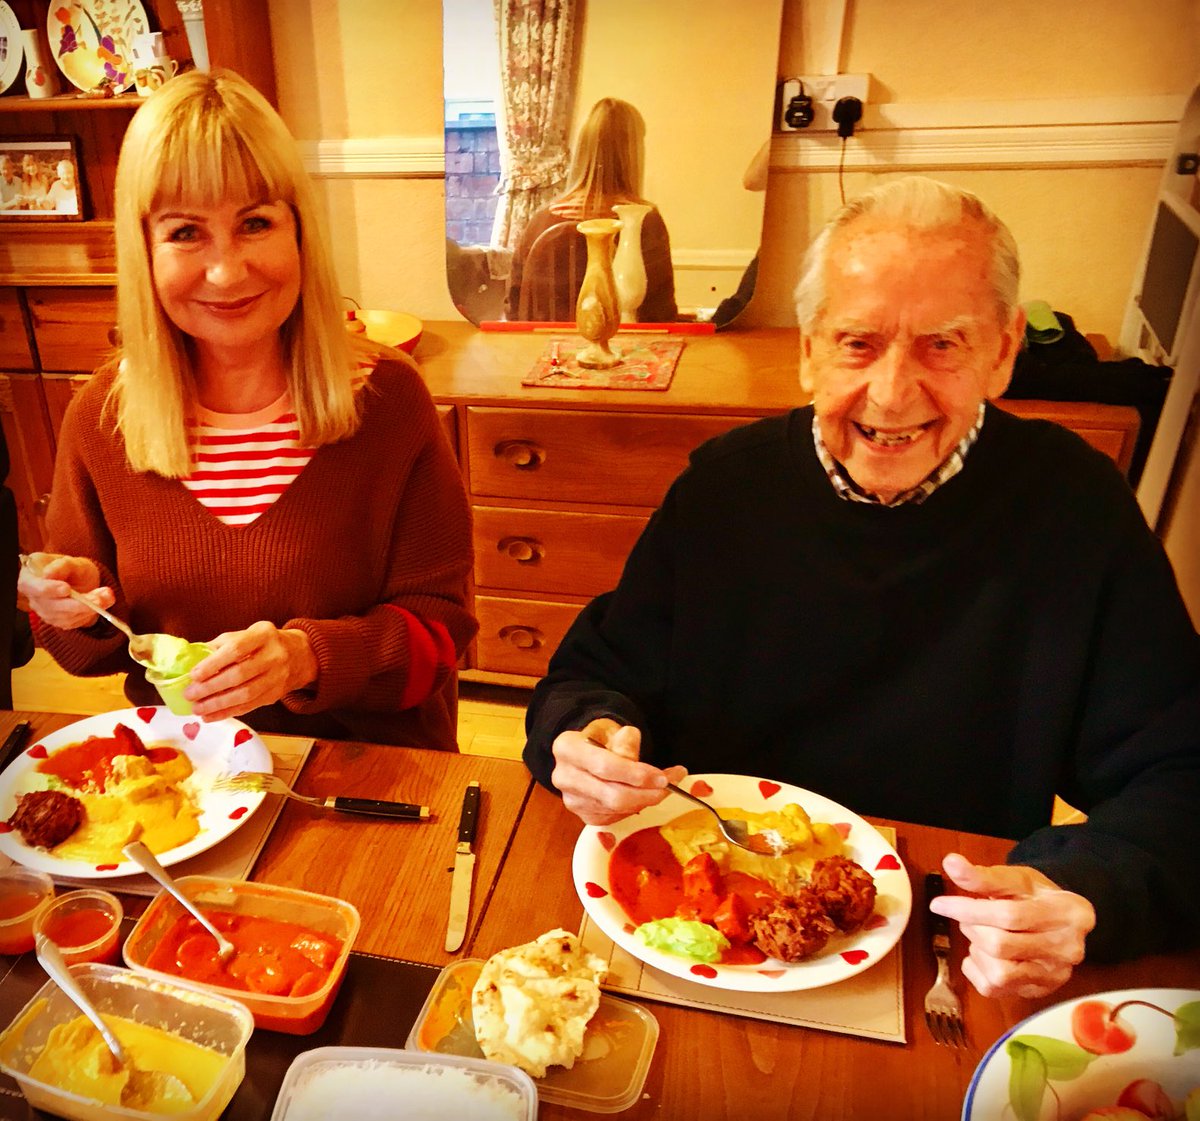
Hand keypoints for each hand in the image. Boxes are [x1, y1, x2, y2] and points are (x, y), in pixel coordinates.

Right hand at [17, 553, 114, 629]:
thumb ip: (63, 565)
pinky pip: (72, 622)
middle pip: (51, 606)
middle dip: (77, 604)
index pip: (32, 586)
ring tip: (106, 595)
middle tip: (100, 598)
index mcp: (30, 577)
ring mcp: (44, 611)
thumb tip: (50, 573)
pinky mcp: (57, 621)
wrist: (79, 581)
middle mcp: (33, 597)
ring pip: (64, 616)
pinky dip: (88, 614)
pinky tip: (100, 603)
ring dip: (88, 608)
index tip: (66, 588)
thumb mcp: (71, 561)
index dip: (49, 589)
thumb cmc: (72, 569)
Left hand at [184, 621, 317, 721]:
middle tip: (189, 694)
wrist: (300, 655)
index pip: (237, 649)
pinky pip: (249, 706)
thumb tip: (190, 660)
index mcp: (264, 634)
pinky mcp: (276, 694)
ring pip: (245, 694)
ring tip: (197, 709)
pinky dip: (227, 713)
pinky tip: (210, 716)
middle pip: (240, 674)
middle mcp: (275, 655)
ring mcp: (278, 676)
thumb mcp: (246, 635)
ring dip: (217, 704)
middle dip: (211, 687)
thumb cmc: (263, 644)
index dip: (214, 663)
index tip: (194, 675)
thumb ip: (221, 645)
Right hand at [550, 717, 686, 825]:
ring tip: (663, 787)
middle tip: (670, 786)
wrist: (586, 751)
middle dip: (647, 794)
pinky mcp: (583, 815)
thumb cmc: (601, 737)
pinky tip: (645, 795)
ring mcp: (572, 800)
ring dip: (646, 801)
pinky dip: (636, 808)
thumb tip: (632, 759)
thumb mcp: (613, 728)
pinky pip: (616, 817)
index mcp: (567, 748)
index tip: (663, 777)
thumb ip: (624, 741)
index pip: (604, 766)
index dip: (636, 775)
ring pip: (617, 809)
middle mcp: (564, 777)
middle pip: (612, 795)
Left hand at [929, 852, 1095, 998]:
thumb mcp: (1016, 878)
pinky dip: (977, 969)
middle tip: (969, 916)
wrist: (1058, 920)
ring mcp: (1055, 975)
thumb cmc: (1035, 896)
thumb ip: (983, 875)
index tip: (939, 904)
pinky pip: (994, 989)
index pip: (1009, 915)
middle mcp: (1069, 949)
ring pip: (998, 972)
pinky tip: (984, 954)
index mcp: (1069, 913)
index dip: (968, 909)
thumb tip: (951, 862)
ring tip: (982, 933)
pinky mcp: (1039, 991)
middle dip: (972, 927)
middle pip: (1001, 945)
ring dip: (977, 950)